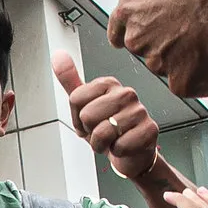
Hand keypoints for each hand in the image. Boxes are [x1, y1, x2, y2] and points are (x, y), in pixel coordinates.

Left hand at [53, 53, 159, 179]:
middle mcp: (126, 93)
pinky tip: (126, 146)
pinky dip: (118, 151)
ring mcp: (140, 111)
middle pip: (87, 115)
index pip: (75, 98)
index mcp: (109, 83)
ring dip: (102, 145)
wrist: (131, 153)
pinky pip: (119, 146)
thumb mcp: (84, 105)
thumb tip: (58, 55)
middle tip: (102, 132)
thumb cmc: (108, 129)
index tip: (89, 121)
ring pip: (102, 133)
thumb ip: (70, 80)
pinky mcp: (150, 130)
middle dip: (90, 132)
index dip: (77, 117)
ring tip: (113, 140)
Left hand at [106, 0, 207, 96]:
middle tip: (194, 36)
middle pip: (150, 52)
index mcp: (127, 13)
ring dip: (190, 66)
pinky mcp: (183, 81)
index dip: (139, 32)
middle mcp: (138, 40)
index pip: (120, 33)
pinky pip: (195, 88)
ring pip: (174, 71)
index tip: (157, 31)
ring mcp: (160, 63)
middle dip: (170, 48)